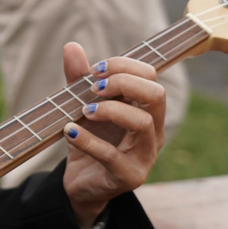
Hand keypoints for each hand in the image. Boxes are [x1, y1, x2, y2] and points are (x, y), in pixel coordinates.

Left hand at [60, 43, 165, 226]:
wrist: (81, 183)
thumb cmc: (89, 140)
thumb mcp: (81, 106)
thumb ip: (78, 79)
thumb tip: (71, 46)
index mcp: (147, 110)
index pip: (151, 77)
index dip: (125, 66)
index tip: (96, 69)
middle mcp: (153, 131)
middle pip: (156, 95)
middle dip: (124, 83)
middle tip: (94, 87)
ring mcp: (145, 155)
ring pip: (143, 123)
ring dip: (110, 110)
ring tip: (84, 111)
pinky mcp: (129, 176)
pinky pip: (112, 156)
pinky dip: (89, 141)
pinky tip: (71, 131)